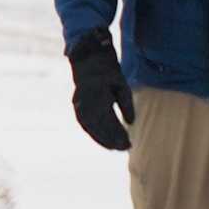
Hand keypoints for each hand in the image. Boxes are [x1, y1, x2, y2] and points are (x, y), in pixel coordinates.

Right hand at [68, 29, 134, 150]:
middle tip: (124, 148)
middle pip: (100, 128)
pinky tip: (103, 140)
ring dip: (102, 139)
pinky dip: (94, 134)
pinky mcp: (77, 106)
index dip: (119, 134)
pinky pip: (85, 124)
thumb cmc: (108, 71)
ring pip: (90, 128)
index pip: (110, 121)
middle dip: (112, 140)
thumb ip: (127, 104)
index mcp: (99, 96)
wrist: (88, 59)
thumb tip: (131, 123)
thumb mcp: (122, 84)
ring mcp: (79, 105)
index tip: (129, 143)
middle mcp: (87, 103)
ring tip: (114, 148)